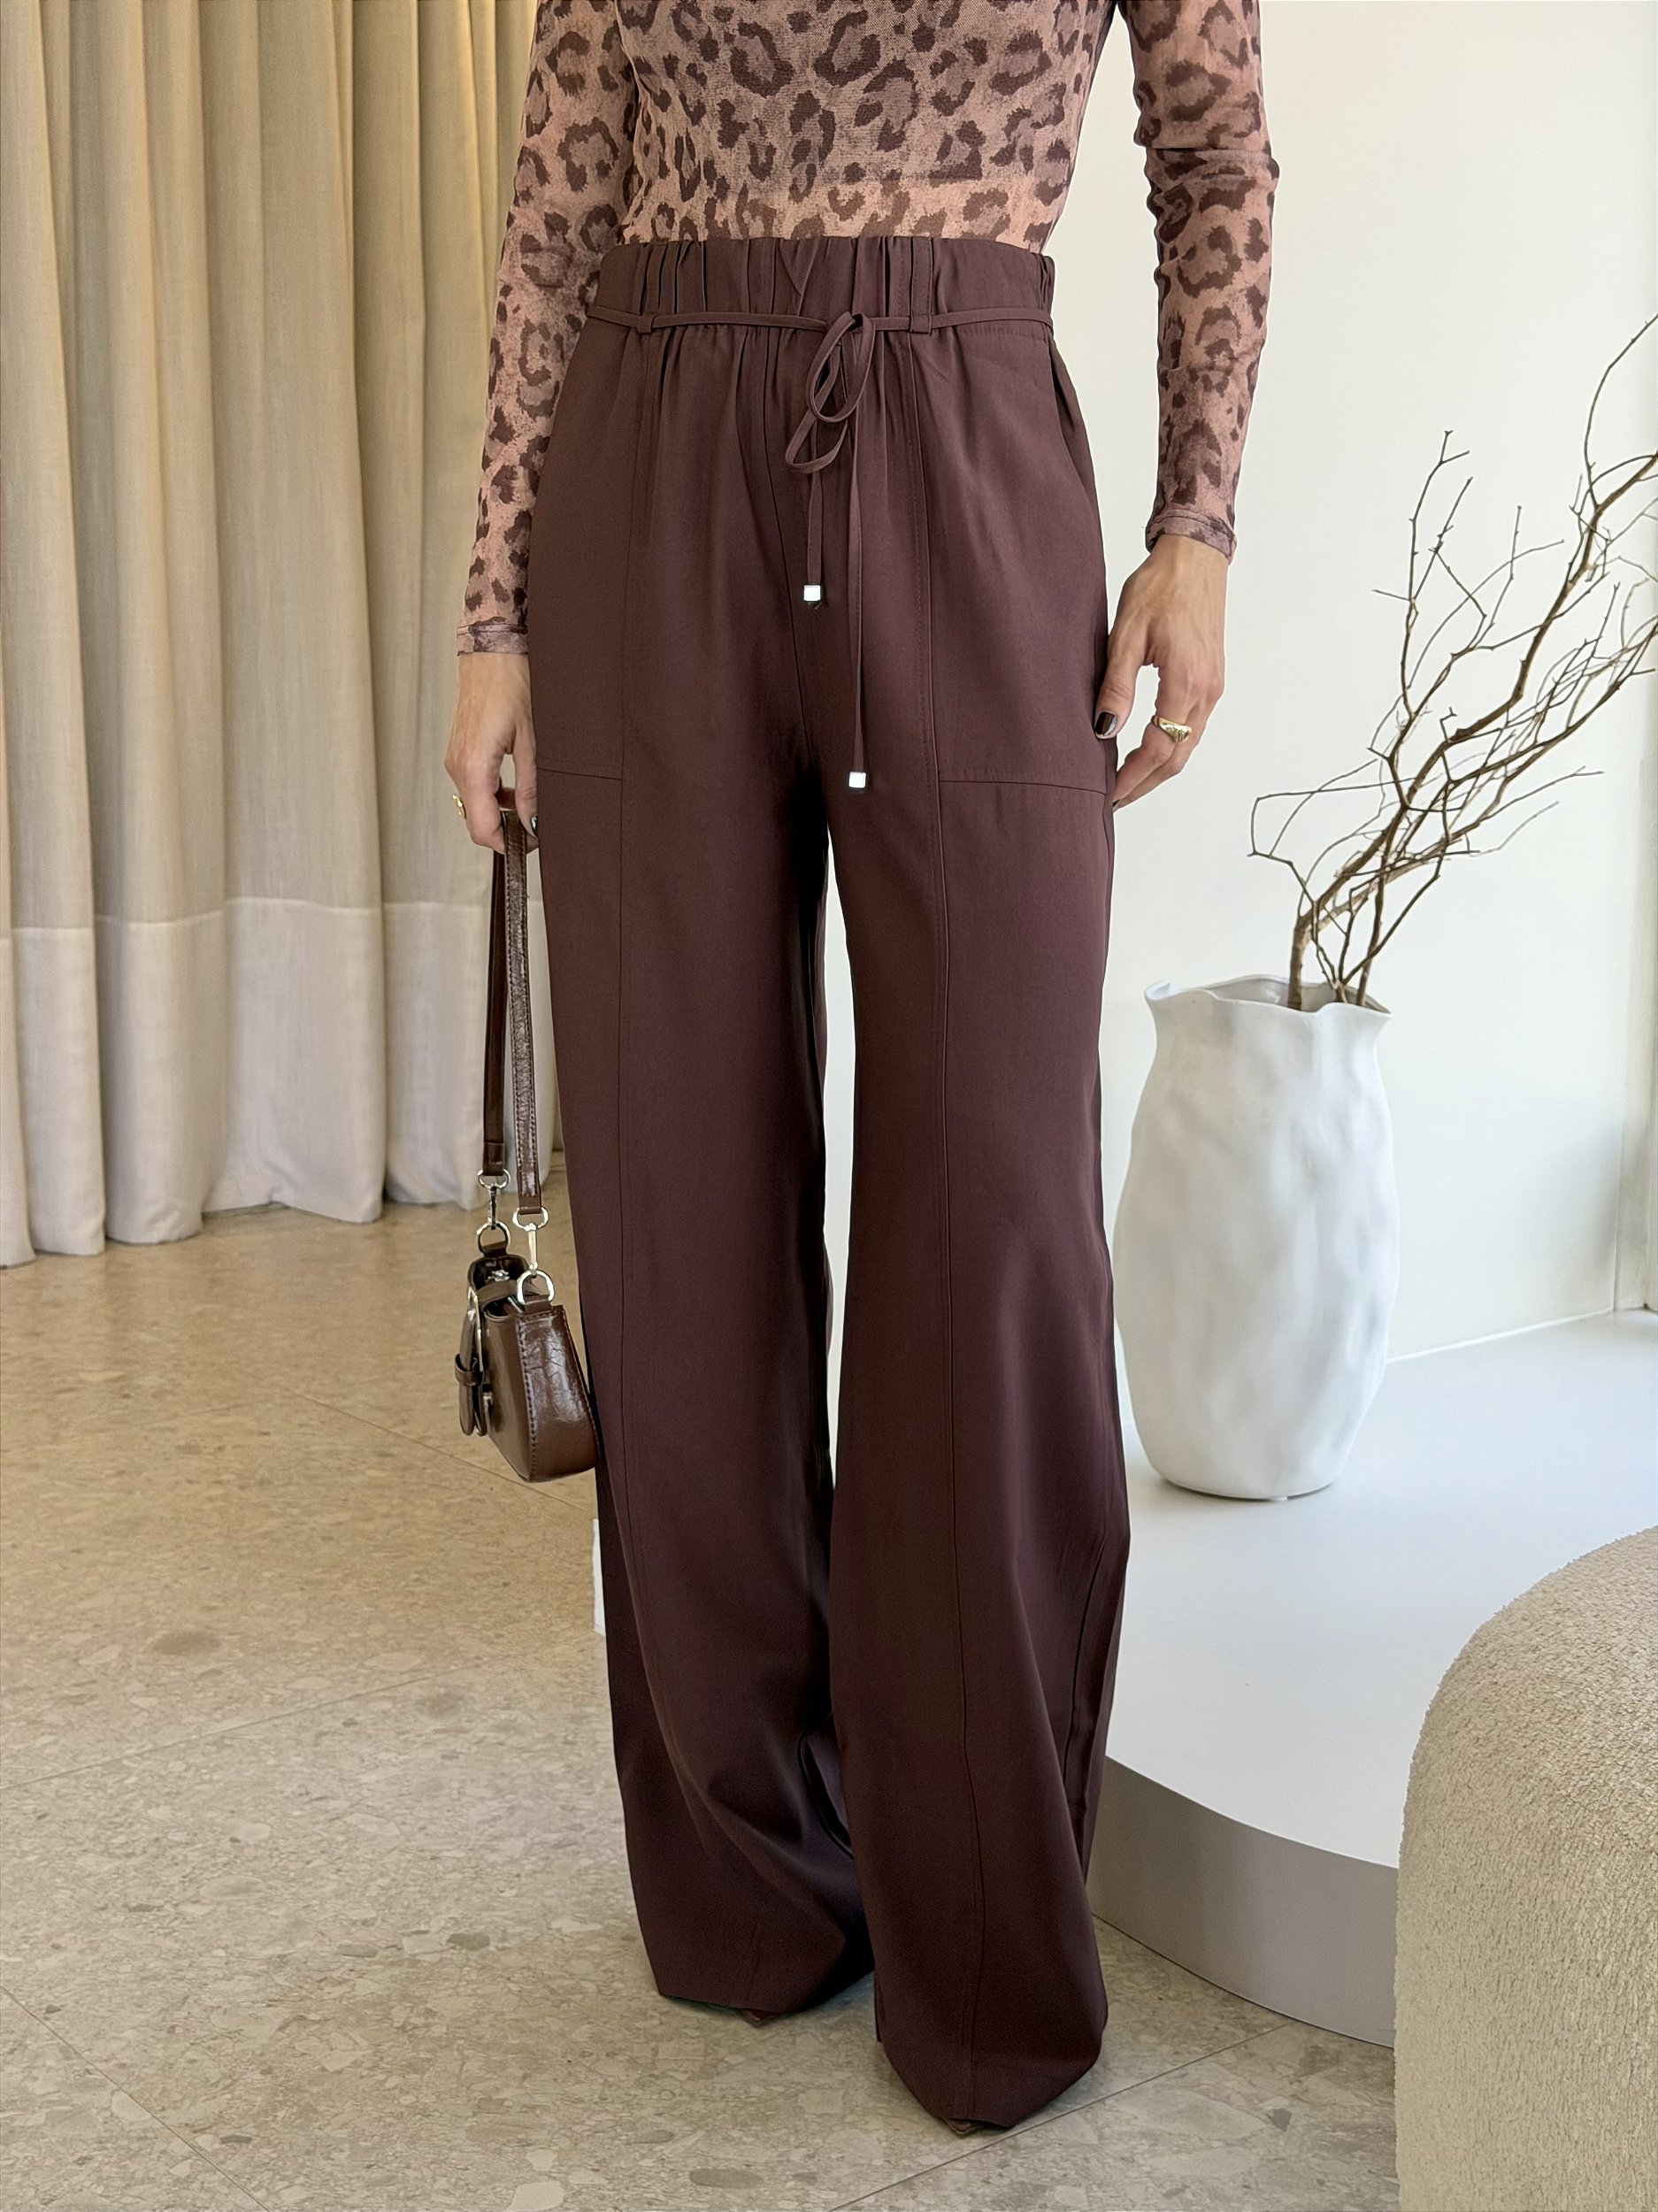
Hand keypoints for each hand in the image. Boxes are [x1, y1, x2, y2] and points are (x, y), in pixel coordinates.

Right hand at [445, 649, 536, 854]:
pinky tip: (516, 786)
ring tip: (531, 803)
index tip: (532, 844)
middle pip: (477, 820)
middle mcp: (457, 766)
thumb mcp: (533, 741)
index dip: (508, 845)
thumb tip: (534, 822)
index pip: (482, 829)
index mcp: (473, 767)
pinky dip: (494, 794)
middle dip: (506, 830)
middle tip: (537, 826)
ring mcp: (455, 758)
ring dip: (501, 811)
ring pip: (476, 803)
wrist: (492, 649)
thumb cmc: (512, 682)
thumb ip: (531, 787)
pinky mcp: (459, 750)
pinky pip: (473, 785)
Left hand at [1094, 533, 1226, 806]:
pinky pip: (1192, 728)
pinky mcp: (1212, 680)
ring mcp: (1213, 688)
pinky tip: (1148, 750)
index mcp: (1185, 682)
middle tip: (1115, 799)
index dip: (1133, 776)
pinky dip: (1171, 747)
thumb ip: (1116, 686)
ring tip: (1127, 781)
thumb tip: (1104, 731)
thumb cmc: (1160, 587)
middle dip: (1146, 783)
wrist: (1195, 557)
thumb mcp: (1126, 635)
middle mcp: (1206, 691)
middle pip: (1178, 757)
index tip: (1109, 793)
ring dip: (1158, 768)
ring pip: (1188, 745)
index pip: (1159, 747)